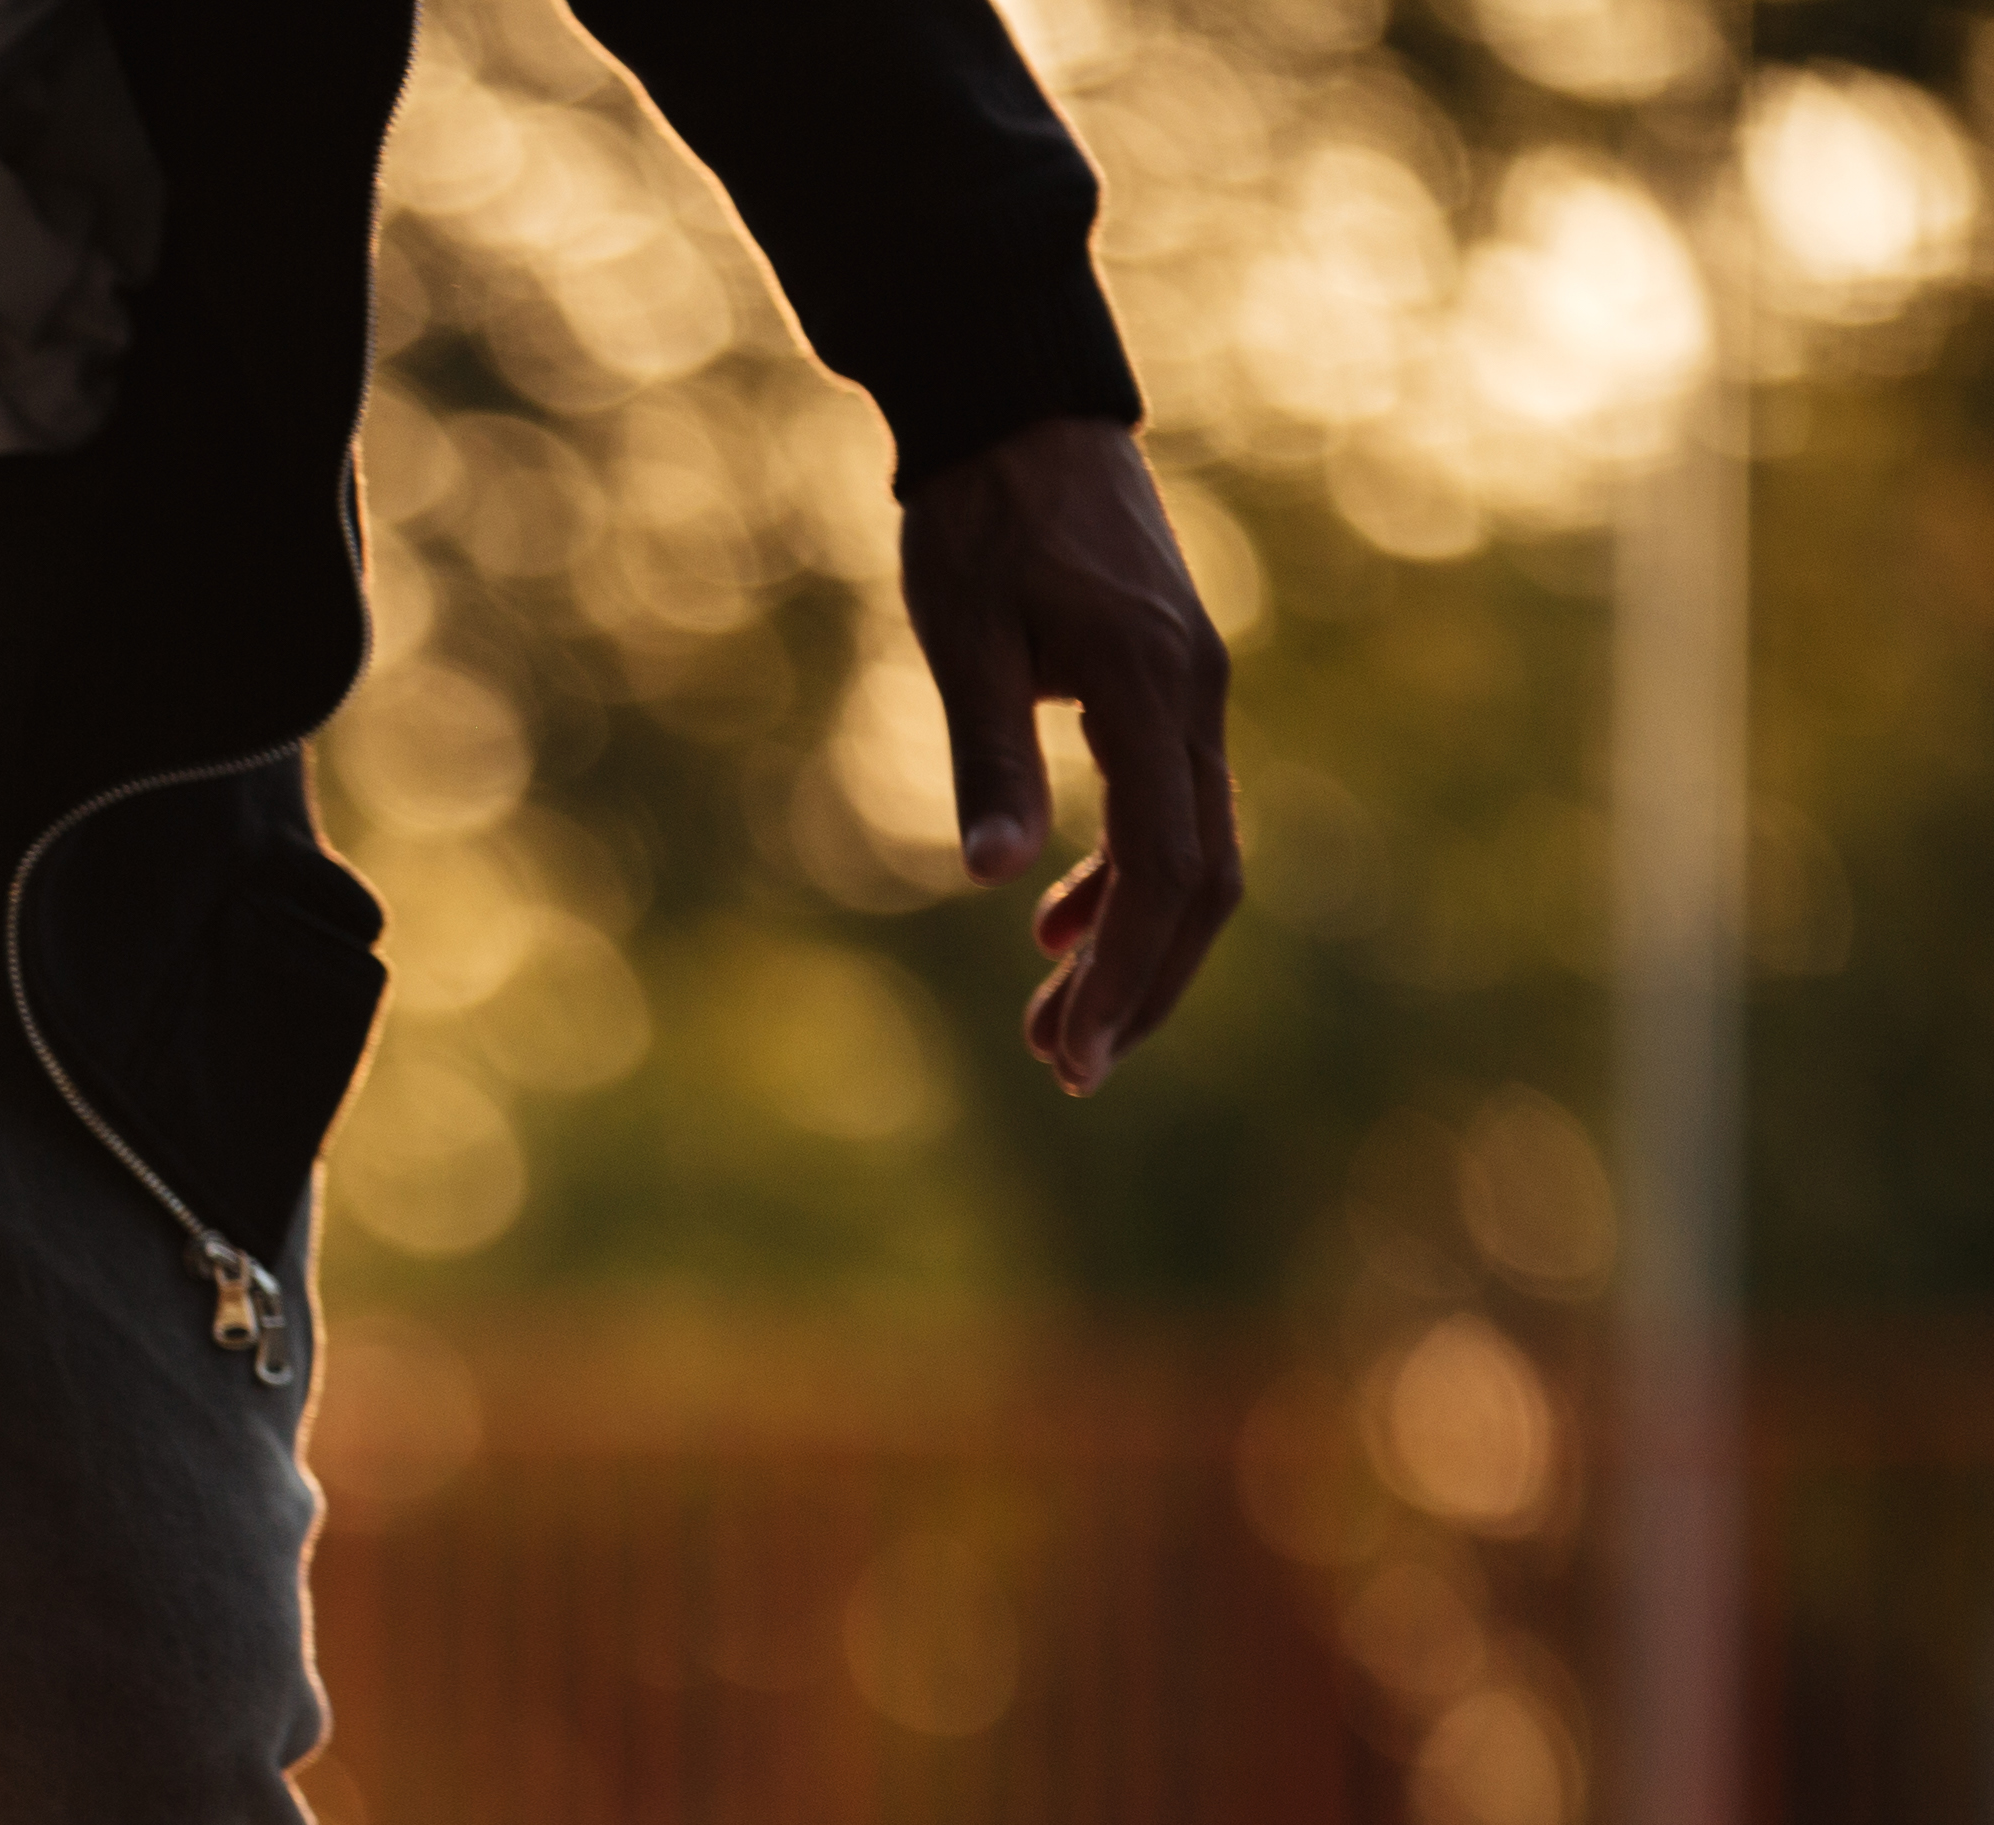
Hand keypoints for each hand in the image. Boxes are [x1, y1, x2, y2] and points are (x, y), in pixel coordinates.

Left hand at [900, 416, 1240, 1095]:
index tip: (1077, 1060)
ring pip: (1188, 853)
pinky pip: (1166, 808)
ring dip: (1128, 946)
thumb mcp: (964, 640)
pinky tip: (1055, 926)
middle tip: (1068, 1072)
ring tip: (1053, 1029)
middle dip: (1139, 986)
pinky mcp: (1165, 685)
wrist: (1020, 412)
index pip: (1165, 871)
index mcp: (1154, 694)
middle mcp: (1195, 700)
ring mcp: (1190, 693)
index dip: (1128, 977)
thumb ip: (987, 758)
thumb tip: (993, 882)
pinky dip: (1119, 879)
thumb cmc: (981, 521)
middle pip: (1199, 883)